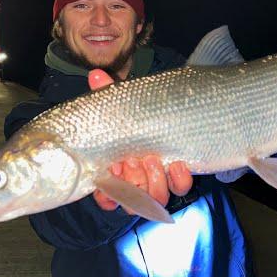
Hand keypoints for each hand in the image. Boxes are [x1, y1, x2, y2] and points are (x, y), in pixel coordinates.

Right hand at [87, 69, 193, 212]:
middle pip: (130, 200)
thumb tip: (96, 76)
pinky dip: (179, 179)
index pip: (106, 196)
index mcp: (115, 170)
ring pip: (155, 198)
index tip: (110, 173)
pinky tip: (178, 164)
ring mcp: (159, 181)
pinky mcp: (180, 178)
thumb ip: (107, 94)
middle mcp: (136, 181)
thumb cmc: (137, 114)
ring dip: (153, 182)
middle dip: (132, 182)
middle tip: (132, 160)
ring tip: (153, 159)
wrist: (171, 112)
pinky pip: (180, 188)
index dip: (106, 193)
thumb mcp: (121, 104)